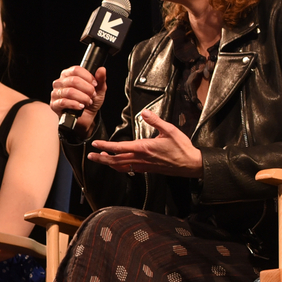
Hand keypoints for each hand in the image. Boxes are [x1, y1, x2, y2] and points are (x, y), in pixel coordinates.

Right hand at [50, 65, 107, 133]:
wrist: (87, 117)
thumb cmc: (90, 101)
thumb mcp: (98, 90)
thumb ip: (100, 79)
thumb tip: (101, 70)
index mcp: (68, 75)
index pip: (76, 70)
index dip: (88, 77)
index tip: (95, 84)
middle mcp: (60, 82)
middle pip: (73, 80)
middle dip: (87, 89)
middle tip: (92, 95)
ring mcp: (56, 93)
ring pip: (69, 91)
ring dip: (82, 98)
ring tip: (88, 102)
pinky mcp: (54, 105)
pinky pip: (63, 102)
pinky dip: (75, 104)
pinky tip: (81, 107)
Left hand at [87, 109, 202, 176]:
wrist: (190, 164)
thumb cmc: (182, 148)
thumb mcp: (170, 130)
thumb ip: (156, 121)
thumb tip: (144, 113)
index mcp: (144, 148)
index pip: (119, 148)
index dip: (106, 146)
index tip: (96, 144)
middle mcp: (141, 159)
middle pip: (116, 160)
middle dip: (102, 158)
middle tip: (91, 155)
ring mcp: (144, 166)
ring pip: (121, 166)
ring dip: (109, 163)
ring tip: (101, 158)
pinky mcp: (148, 169)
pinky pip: (130, 169)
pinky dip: (120, 166)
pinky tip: (118, 163)